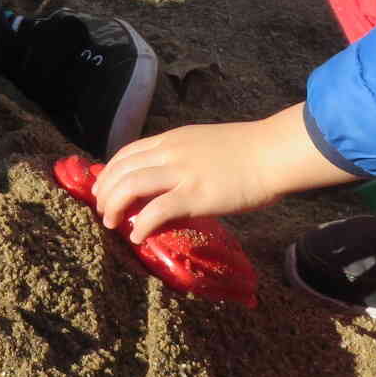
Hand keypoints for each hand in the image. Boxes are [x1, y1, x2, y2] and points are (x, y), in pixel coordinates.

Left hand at [92, 103, 352, 244]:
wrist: (272, 152)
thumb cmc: (248, 150)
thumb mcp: (205, 144)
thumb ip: (184, 157)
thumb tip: (171, 179)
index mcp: (173, 140)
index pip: (129, 152)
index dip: (110, 170)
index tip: (104, 187)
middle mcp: (170, 153)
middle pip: (122, 169)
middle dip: (106, 191)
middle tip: (103, 209)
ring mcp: (181, 173)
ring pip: (130, 186)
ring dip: (114, 206)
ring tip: (111, 223)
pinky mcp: (194, 195)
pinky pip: (155, 211)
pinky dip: (141, 224)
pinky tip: (138, 236)